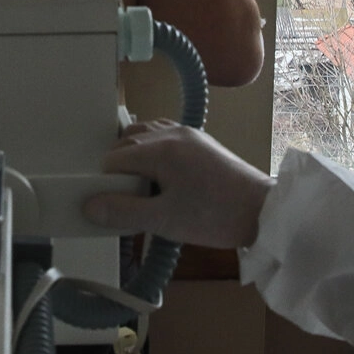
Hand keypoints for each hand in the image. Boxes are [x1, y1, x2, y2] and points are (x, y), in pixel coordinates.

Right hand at [82, 120, 274, 249]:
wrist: (264, 211)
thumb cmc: (216, 216)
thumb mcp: (165, 220)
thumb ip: (123, 212)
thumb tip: (89, 206)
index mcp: (160, 148)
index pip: (113, 159)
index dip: (105, 184)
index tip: (111, 207)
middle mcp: (171, 133)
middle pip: (126, 145)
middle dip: (119, 172)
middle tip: (127, 203)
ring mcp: (187, 134)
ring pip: (143, 137)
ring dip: (134, 161)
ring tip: (141, 192)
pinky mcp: (199, 141)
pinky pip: (163, 137)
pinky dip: (152, 154)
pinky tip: (159, 178)